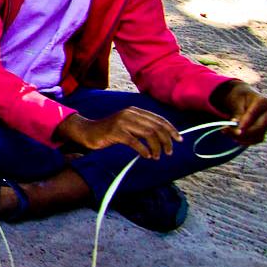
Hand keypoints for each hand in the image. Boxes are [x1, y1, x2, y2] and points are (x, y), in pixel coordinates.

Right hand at [56, 108, 180, 160]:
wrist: (87, 132)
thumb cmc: (109, 132)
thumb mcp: (128, 125)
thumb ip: (142, 127)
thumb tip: (164, 136)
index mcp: (135, 110)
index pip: (159, 119)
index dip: (171, 130)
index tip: (179, 140)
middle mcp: (129, 113)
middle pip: (156, 127)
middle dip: (166, 141)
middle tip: (169, 152)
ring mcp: (122, 122)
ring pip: (148, 134)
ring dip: (156, 147)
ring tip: (157, 156)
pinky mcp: (115, 132)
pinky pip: (134, 142)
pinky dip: (143, 150)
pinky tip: (146, 156)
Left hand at [212, 81, 266, 145]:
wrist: (243, 99)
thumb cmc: (238, 97)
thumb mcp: (236, 101)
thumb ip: (238, 113)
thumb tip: (237, 127)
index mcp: (263, 101)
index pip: (253, 114)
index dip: (245, 123)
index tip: (237, 130)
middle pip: (258, 127)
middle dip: (242, 132)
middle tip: (225, 131)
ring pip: (257, 136)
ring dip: (241, 137)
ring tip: (225, 131)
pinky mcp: (264, 131)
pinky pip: (255, 140)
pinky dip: (244, 140)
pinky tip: (233, 137)